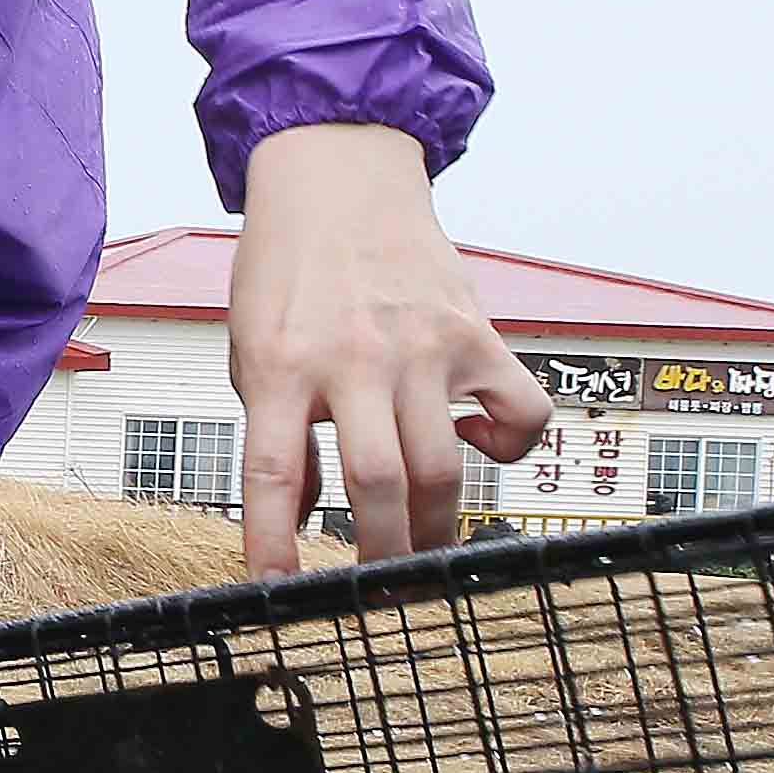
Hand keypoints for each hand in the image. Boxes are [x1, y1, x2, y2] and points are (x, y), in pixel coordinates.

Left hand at [226, 124, 550, 572]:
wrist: (338, 179)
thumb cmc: (290, 269)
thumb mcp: (254, 348)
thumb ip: (278, 428)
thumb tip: (299, 513)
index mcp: (282, 363)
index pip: (271, 470)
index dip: (272, 541)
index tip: (273, 590)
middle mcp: (354, 357)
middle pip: (378, 483)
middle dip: (379, 556)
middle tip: (377, 593)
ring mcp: (423, 346)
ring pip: (444, 467)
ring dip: (434, 526)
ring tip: (421, 551)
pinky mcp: (476, 334)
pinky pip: (519, 415)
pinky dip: (507, 449)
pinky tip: (476, 444)